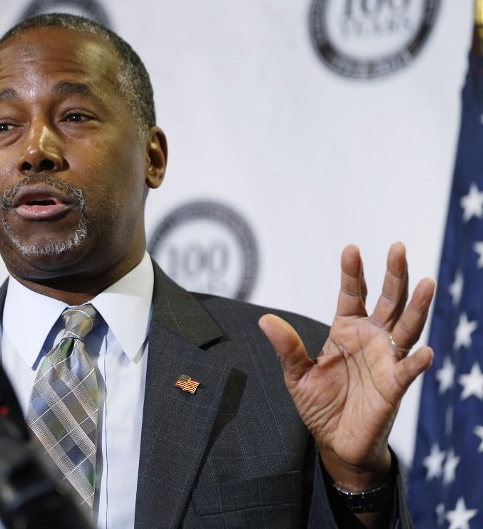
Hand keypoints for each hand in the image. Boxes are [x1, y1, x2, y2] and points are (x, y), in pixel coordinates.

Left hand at [259, 243, 434, 490]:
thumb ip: (286, 348)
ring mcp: (386, 360)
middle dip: (394, 274)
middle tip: (398, 248)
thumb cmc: (319, 404)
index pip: (353, 294)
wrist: (335, 441)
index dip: (352, 272)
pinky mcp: (394, 386)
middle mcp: (371, 339)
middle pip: (388, 300)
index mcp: (346, 331)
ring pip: (407, 326)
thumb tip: (265, 319)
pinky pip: (408, 371)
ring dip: (417, 305)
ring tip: (425, 282)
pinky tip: (425, 352)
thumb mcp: (296, 375)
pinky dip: (417, 362)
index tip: (351, 249)